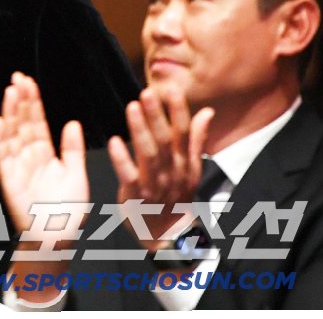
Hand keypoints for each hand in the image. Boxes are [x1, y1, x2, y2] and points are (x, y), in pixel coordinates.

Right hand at [0, 72, 87, 301]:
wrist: (57, 235)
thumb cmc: (67, 209)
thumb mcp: (76, 174)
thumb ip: (72, 149)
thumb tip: (72, 123)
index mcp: (44, 152)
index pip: (36, 121)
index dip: (33, 101)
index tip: (28, 81)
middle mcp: (28, 155)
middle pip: (22, 122)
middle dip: (20, 100)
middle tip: (17, 78)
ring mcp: (17, 165)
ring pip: (11, 133)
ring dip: (10, 112)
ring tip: (10, 92)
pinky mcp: (9, 178)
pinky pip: (2, 155)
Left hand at [107, 87, 214, 250]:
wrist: (167, 234)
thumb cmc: (176, 194)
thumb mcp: (191, 168)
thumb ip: (196, 139)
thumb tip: (207, 112)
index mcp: (185, 163)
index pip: (184, 133)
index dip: (178, 112)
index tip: (172, 89)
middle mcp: (173, 172)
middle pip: (166, 141)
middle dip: (157, 116)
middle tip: (147, 92)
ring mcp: (156, 184)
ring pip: (149, 155)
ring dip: (140, 130)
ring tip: (132, 108)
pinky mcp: (137, 196)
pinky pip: (129, 176)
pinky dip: (122, 159)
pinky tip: (115, 142)